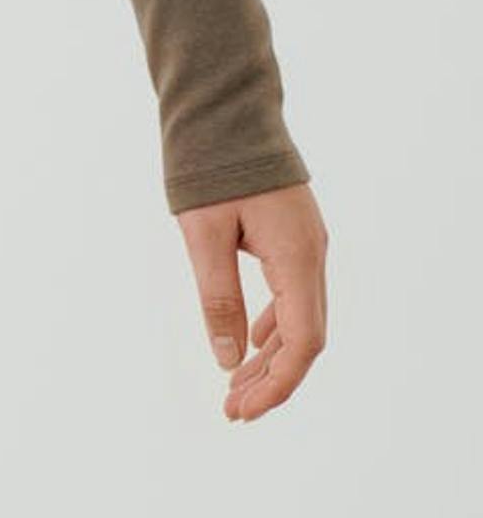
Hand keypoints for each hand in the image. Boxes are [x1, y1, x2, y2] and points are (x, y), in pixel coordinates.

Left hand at [177, 179, 327, 421]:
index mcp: (298, 256)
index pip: (303, 342)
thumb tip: (227, 360)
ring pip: (301, 317)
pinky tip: (248, 342)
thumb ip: (217, 298)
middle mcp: (313, 254)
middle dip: (271, 379)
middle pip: (306, 338)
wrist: (226, 107)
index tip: (241, 410)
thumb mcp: (203, 235)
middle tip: (231, 410)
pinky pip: (293, 295)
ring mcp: (308, 244)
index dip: (276, 384)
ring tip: (234, 386)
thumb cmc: (211, 165)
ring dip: (271, 356)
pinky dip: (273, 326)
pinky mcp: (295, 236)